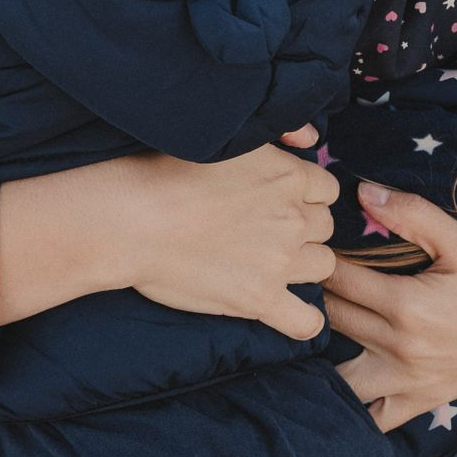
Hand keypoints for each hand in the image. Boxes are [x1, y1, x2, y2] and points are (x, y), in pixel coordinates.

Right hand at [0, 147, 337, 338]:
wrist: (130, 219)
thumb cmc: (166, 170)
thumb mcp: (229, 137)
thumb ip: (280, 134)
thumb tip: (311, 139)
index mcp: (289, 176)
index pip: (326, 189)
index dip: (304, 196)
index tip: (277, 200)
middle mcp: (293, 217)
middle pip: (324, 227)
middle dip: (302, 228)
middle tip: (263, 230)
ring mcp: (280, 261)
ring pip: (323, 265)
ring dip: (302, 265)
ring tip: (267, 262)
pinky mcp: (259, 299)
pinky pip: (306, 322)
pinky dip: (301, 319)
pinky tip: (282, 309)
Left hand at [323, 181, 456, 428]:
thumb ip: (411, 214)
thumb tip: (362, 193)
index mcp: (407, 306)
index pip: (338, 280)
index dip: (319, 259)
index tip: (313, 245)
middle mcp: (402, 349)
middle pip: (333, 321)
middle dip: (315, 297)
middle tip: (307, 277)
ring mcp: (411, 381)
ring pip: (340, 376)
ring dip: (321, 354)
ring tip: (317, 328)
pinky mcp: (425, 399)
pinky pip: (375, 418)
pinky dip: (352, 407)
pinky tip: (340, 388)